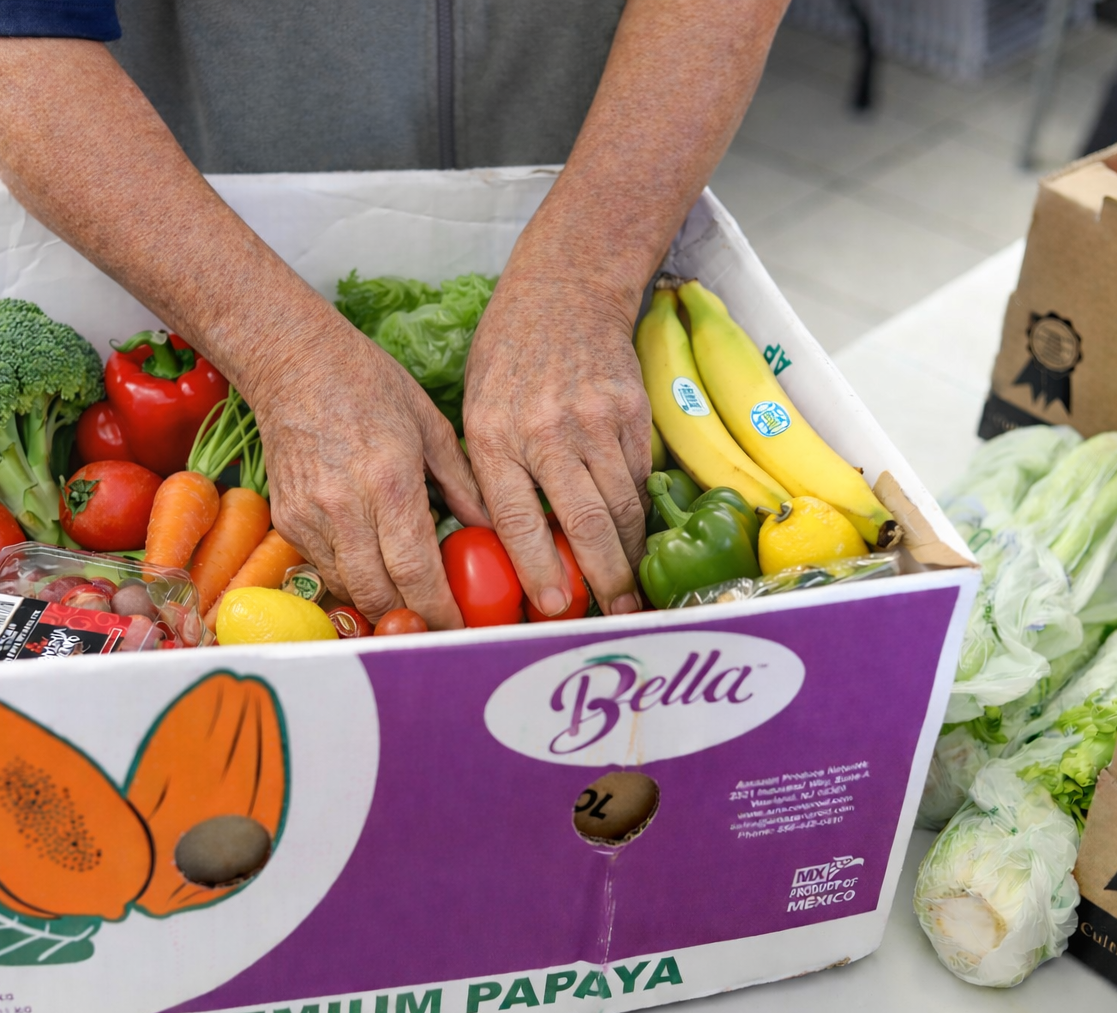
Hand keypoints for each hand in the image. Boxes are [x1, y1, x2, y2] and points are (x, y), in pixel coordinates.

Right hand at [248, 315, 487, 629]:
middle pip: (379, 592)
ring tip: (408, 606)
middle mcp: (346, 505)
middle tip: (438, 627)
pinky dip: (349, 579)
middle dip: (411, 619)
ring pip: (348, 588)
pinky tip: (372, 571)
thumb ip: (462, 482)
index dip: (438, 609)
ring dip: (380, 604)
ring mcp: (310, 515)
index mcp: (391, 480)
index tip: (459, 626)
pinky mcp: (286, 518)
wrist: (293, 363)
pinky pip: (322, 568)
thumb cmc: (369, 384)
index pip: (416, 569)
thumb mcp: (430, 425)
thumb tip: (492, 525)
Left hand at [463, 274, 650, 615]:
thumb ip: (492, 472)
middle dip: (604, 578)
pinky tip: (639, 536)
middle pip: (583, 521)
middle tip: (615, 615)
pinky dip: (639, 512)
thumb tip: (504, 541)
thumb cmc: (508, 357)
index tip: (551, 606)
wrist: (563, 292)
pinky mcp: (632, 413)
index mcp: (494, 435)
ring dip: (631, 554)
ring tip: (634, 591)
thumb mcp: (477, 410)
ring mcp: (595, 421)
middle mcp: (547, 431)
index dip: (539, 568)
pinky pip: (639, 477)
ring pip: (622, 505)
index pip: (518, 518)